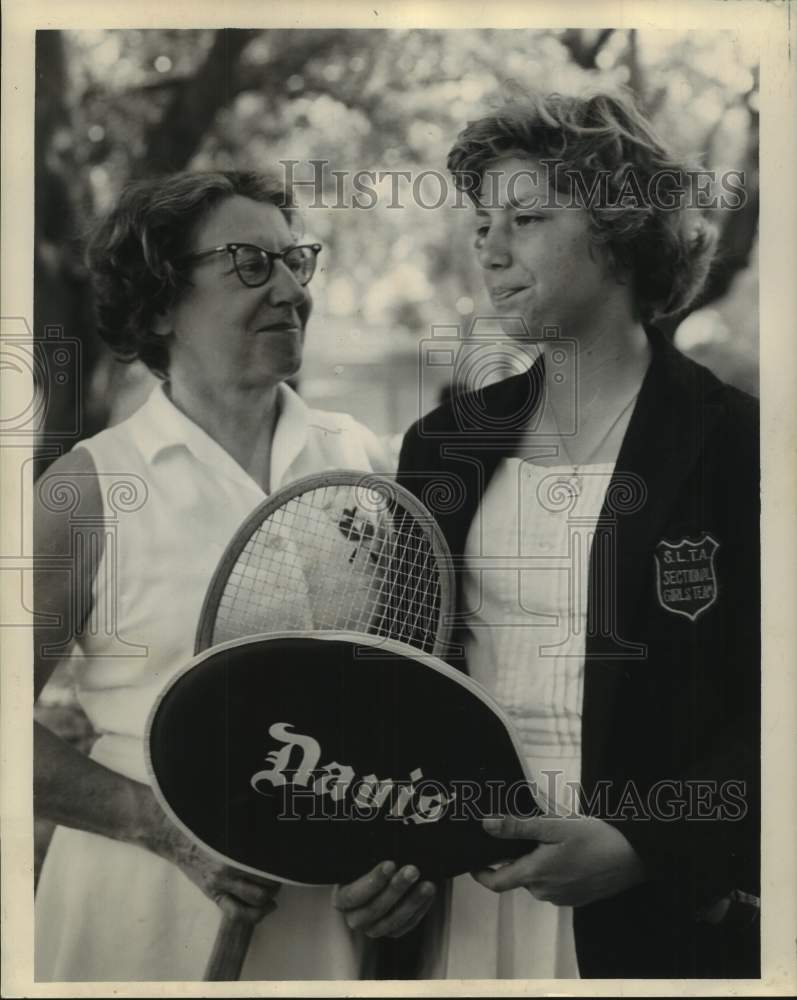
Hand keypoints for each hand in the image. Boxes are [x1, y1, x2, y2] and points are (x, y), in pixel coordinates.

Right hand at [148, 802, 279, 923]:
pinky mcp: (214, 896)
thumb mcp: (230, 831)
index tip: (285, 863)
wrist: (180, 842)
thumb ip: (250, 837)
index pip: (266, 864)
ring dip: (269, 896)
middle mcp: (229, 869)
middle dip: (277, 883)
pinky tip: (265, 908)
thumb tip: (274, 834)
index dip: (280, 865)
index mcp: (235, 851)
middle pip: (266, 882)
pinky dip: (256, 915)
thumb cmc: (209, 833)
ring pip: (256, 899)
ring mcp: (221, 885)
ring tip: (272, 890)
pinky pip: (238, 914)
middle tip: (279, 877)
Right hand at [333, 861, 436, 937]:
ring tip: (426, 885)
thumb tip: (379, 844)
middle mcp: (355, 918)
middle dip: (396, 889)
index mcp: (342, 899)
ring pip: (393, 921)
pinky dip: (419, 909)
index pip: (353, 896)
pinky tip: (428, 893)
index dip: (372, 882)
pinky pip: (407, 925)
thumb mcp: (361, 858)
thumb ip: (367, 856)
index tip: (390, 864)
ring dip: (412, 902)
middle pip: (374, 910)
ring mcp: (374, 927)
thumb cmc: (366, 863)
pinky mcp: (392, 930)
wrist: (380, 874)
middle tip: (412, 870)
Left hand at [475, 814, 646, 906]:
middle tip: (526, 833)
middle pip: (518, 877)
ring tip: (551, 838)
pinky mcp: (576, 898)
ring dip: (536, 862)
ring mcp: (562, 898)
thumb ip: (517, 827)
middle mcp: (545, 892)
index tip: (473, 861)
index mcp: (535, 874)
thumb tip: (486, 826)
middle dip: (516, 858)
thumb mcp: (553, 826)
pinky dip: (553, 870)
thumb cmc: (593, 838)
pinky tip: (567, 852)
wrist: (634, 857)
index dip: (480, 873)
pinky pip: (554, 884)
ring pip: (537, 880)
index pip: (496, 883)